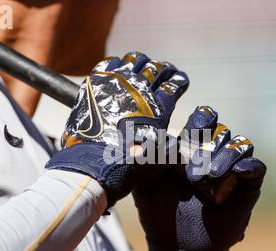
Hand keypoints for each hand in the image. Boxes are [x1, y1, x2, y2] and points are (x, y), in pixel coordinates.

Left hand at [46, 52, 188, 206]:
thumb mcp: (159, 156)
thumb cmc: (127, 163)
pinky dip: (118, 63)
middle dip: (165, 69)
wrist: (95, 162)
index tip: (180, 80)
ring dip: (142, 62)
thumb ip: (170, 144)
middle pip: (156, 69)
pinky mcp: (97, 82)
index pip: (174, 85)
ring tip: (143, 65)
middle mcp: (140, 91)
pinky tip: (120, 66)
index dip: (179, 81)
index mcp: (158, 108)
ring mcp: (118, 83)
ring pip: (135, 60)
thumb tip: (175, 142)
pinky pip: (110, 62)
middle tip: (165, 70)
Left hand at [132, 106, 265, 250]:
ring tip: (209, 174)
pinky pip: (256, 168)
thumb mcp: (146, 184)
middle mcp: (214, 151)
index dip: (200, 119)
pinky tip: (237, 171)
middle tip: (192, 170)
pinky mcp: (247, 186)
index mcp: (191, 145)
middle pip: (221, 130)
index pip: (202, 119)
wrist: (179, 245)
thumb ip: (145, 162)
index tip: (191, 129)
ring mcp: (232, 168)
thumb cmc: (160, 210)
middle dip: (207, 143)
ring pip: (239, 145)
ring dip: (225, 155)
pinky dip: (248, 165)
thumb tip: (140, 143)